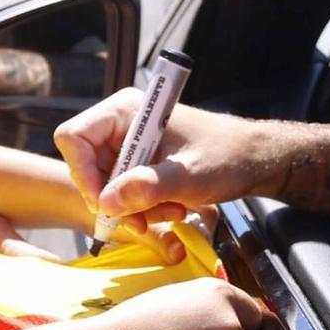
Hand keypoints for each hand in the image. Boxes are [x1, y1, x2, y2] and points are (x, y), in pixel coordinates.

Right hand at [55, 91, 280, 247]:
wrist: (255, 159)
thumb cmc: (227, 155)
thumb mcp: (188, 175)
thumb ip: (147, 187)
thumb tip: (106, 202)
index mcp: (126, 110)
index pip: (75, 137)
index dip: (82, 172)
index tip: (105, 204)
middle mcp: (121, 124)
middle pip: (87, 165)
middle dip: (113, 198)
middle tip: (142, 219)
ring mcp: (129, 143)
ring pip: (106, 183)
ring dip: (132, 206)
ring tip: (169, 211)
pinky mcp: (139, 161)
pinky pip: (123, 189)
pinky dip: (141, 206)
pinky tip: (169, 208)